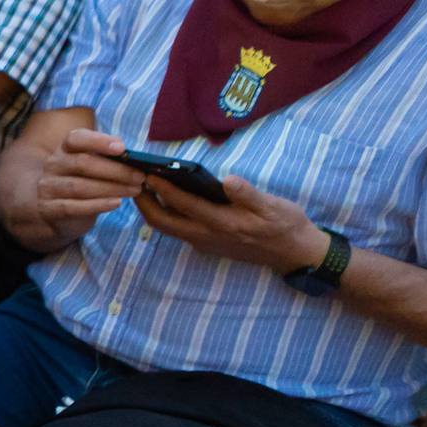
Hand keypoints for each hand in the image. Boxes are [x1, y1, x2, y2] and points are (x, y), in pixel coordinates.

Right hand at [35, 128, 145, 228]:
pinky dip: (97, 205)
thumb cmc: (82, 182)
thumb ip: (107, 158)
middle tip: (139, 176)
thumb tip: (132, 156)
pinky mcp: (49, 208)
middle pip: (83, 163)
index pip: (76, 139)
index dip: (98, 141)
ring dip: (111, 188)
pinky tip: (116, 203)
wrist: (54, 209)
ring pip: (80, 186)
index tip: (122, 148)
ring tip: (134, 190)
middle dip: (115, 170)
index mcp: (64, 149)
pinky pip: (73, 207)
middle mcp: (53, 165)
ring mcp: (48, 187)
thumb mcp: (91, 166)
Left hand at [132, 170, 329, 274]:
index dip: (163, 189)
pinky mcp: (206, 244)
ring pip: (167, 228)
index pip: (184, 205)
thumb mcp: (273, 207)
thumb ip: (249, 195)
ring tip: (142, 186)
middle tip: (133, 179)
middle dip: (144, 202)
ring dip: (151, 209)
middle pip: (162, 222)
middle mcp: (207, 236)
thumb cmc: (285, 225)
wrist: (294, 253)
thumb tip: (228, 180)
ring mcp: (204, 242)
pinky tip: (164, 198)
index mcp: (222, 223)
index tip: (147, 172)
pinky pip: (177, 229)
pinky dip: (165, 214)